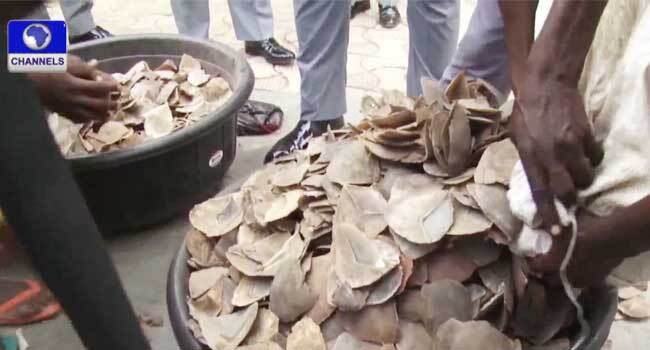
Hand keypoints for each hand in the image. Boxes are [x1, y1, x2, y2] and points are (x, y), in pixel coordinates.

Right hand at [28, 55, 118, 122]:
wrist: (27, 81)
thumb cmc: (46, 68)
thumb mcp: (65, 63)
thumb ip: (84, 67)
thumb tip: (97, 67)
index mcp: (76, 85)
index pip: (102, 88)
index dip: (113, 87)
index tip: (117, 86)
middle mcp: (75, 100)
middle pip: (101, 105)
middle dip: (112, 103)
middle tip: (117, 100)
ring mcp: (70, 109)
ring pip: (93, 116)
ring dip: (105, 114)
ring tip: (111, 111)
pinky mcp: (64, 114)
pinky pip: (81, 120)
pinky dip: (91, 119)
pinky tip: (95, 115)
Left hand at [510, 76, 602, 231]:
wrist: (544, 85)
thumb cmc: (525, 113)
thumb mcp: (517, 140)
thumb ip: (528, 161)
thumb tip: (537, 182)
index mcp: (531, 158)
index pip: (540, 193)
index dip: (549, 214)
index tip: (556, 231)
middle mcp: (552, 155)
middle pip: (568, 191)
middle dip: (569, 200)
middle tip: (569, 199)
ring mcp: (571, 146)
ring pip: (585, 176)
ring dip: (582, 179)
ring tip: (575, 171)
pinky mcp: (586, 135)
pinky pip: (594, 156)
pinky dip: (591, 158)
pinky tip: (583, 151)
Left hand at [527, 213, 621, 287]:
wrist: (613, 237)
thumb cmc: (585, 230)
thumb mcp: (562, 226)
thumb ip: (550, 229)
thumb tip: (539, 226)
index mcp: (552, 263)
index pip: (535, 267)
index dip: (530, 262)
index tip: (529, 258)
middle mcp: (564, 276)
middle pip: (548, 280)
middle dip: (544, 274)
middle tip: (543, 266)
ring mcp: (581, 280)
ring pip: (565, 283)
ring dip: (560, 278)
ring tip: (560, 269)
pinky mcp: (595, 280)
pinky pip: (582, 282)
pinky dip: (577, 277)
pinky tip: (578, 269)